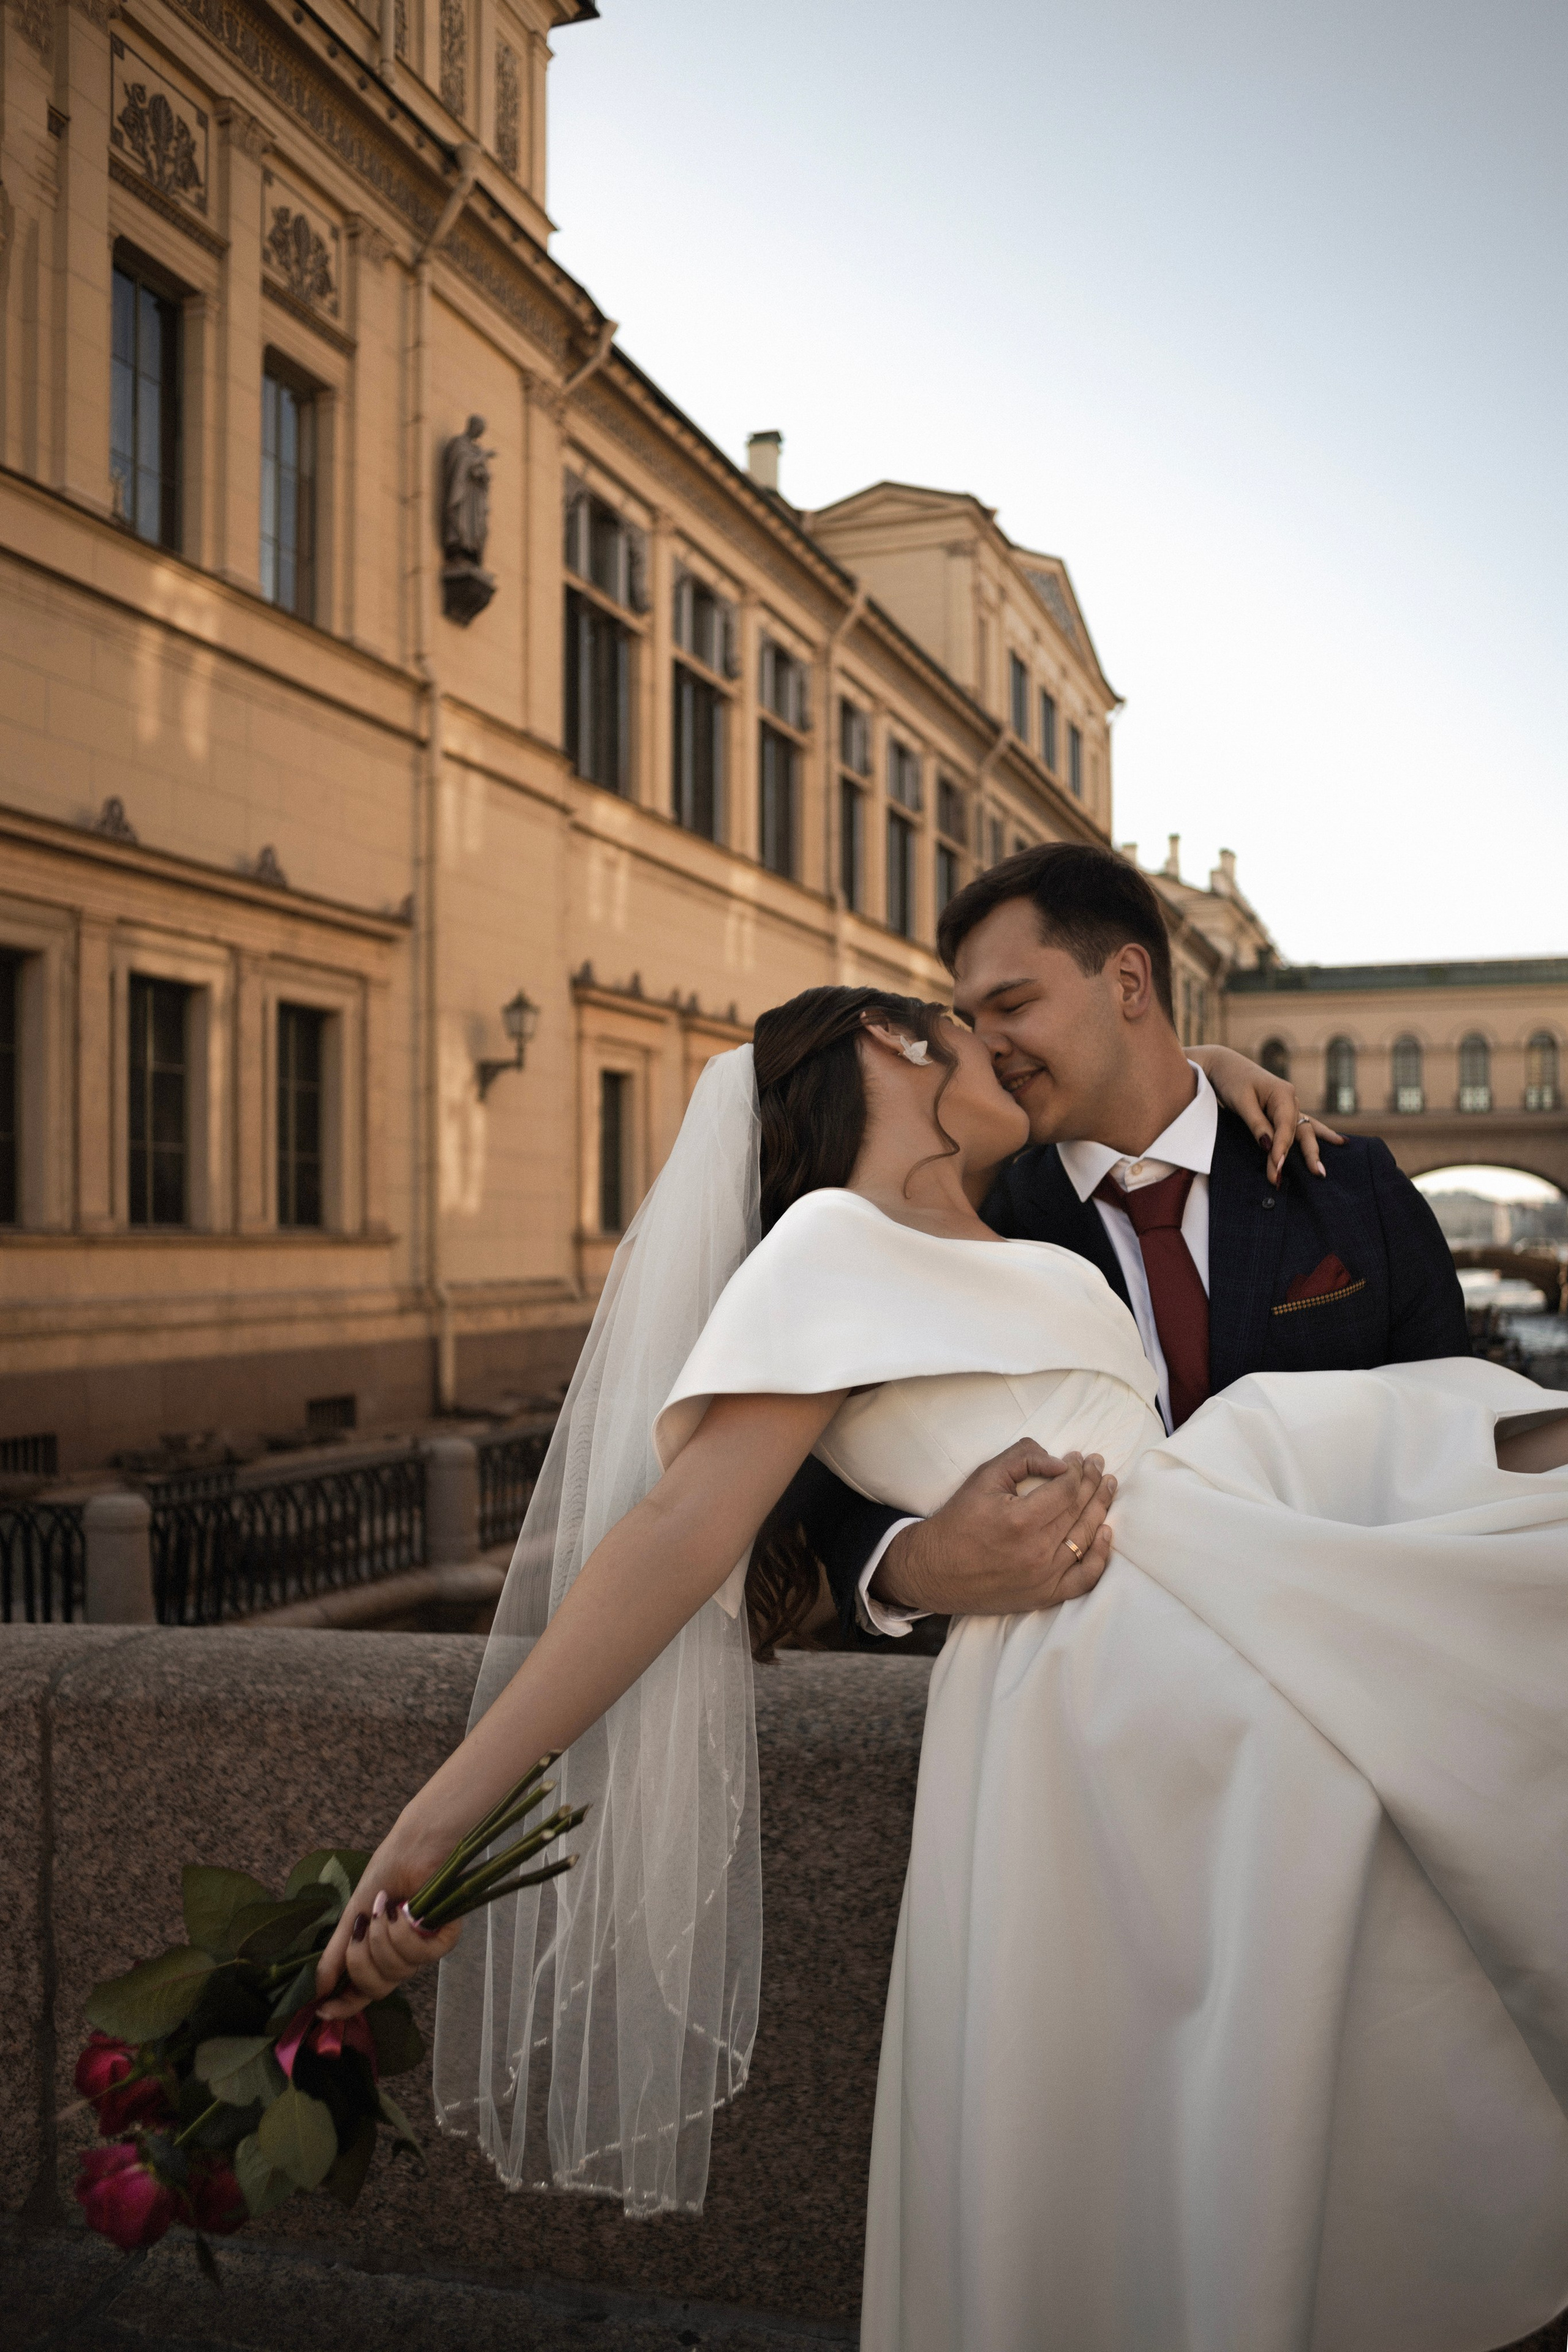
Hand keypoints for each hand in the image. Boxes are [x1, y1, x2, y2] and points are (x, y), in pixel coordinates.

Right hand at [314, 1821, 462, 2019]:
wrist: (414, 1844)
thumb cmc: (387, 1871)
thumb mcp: (354, 1914)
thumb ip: (336, 1952)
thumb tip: (317, 1990)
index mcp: (379, 1952)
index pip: (363, 1990)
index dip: (344, 2006)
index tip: (323, 2011)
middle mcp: (401, 1955)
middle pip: (377, 1988)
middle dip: (362, 1962)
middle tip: (362, 1929)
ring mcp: (423, 1948)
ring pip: (397, 1972)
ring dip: (383, 1939)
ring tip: (385, 1908)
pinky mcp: (445, 1936)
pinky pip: (421, 1956)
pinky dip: (405, 1932)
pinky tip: (404, 1910)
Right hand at [871, 1445, 1115, 1617]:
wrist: (934, 1570)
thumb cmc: (958, 1520)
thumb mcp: (984, 1477)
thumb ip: (1023, 1458)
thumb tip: (1060, 1463)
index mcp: (1020, 1520)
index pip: (1067, 1489)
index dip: (1077, 1470)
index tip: (1078, 1458)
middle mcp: (1037, 1551)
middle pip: (1080, 1510)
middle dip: (1093, 1482)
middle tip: (1098, 1465)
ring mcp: (1044, 1577)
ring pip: (1086, 1538)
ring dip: (1101, 1508)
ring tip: (1107, 1486)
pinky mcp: (1045, 1595)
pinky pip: (1085, 1579)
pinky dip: (1100, 1557)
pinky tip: (1106, 1533)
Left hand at [1191, 1045, 1343, 1185]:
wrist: (1225, 1065)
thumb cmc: (1232, 1080)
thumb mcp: (1241, 1102)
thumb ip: (1256, 1124)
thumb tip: (1269, 1147)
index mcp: (1283, 1094)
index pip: (1285, 1127)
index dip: (1281, 1149)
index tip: (1277, 1167)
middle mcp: (1291, 1100)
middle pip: (1301, 1132)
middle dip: (1305, 1155)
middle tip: (1315, 1175)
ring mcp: (1289, 1106)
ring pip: (1303, 1132)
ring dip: (1310, 1152)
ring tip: (1322, 1171)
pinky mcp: (1282, 1112)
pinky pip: (1301, 1127)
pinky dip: (1316, 1137)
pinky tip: (1337, 1142)